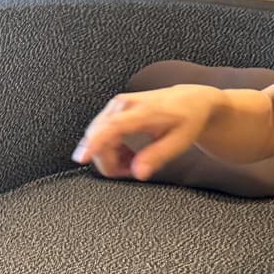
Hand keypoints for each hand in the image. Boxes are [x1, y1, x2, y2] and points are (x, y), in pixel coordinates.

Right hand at [71, 85, 219, 179]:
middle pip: (99, 136)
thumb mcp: (179, 142)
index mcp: (142, 110)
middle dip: (109, 161)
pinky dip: (110, 148)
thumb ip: (157, 157)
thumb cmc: (187, 119)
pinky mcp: (114, 109)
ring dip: (110, 155)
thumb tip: (138, 173)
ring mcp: (117, 105)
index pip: (112, 127)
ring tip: (134, 160)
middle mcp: (124, 104)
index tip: (82, 158)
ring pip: (97, 136)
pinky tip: (127, 152)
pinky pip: (101, 133)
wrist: (191, 100)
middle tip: (133, 170)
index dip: (95, 143)